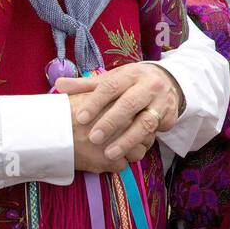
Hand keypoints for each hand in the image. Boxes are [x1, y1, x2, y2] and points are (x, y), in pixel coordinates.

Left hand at [57, 64, 183, 166]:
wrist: (169, 82)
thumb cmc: (132, 83)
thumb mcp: (112, 79)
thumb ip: (86, 85)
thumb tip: (59, 85)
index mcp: (131, 74)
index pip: (111, 86)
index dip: (95, 102)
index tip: (80, 118)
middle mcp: (149, 86)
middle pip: (130, 104)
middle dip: (111, 122)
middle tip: (93, 138)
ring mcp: (161, 102)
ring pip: (145, 122)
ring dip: (127, 139)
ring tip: (109, 154)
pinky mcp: (170, 117)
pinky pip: (156, 133)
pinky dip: (142, 144)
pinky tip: (129, 154)